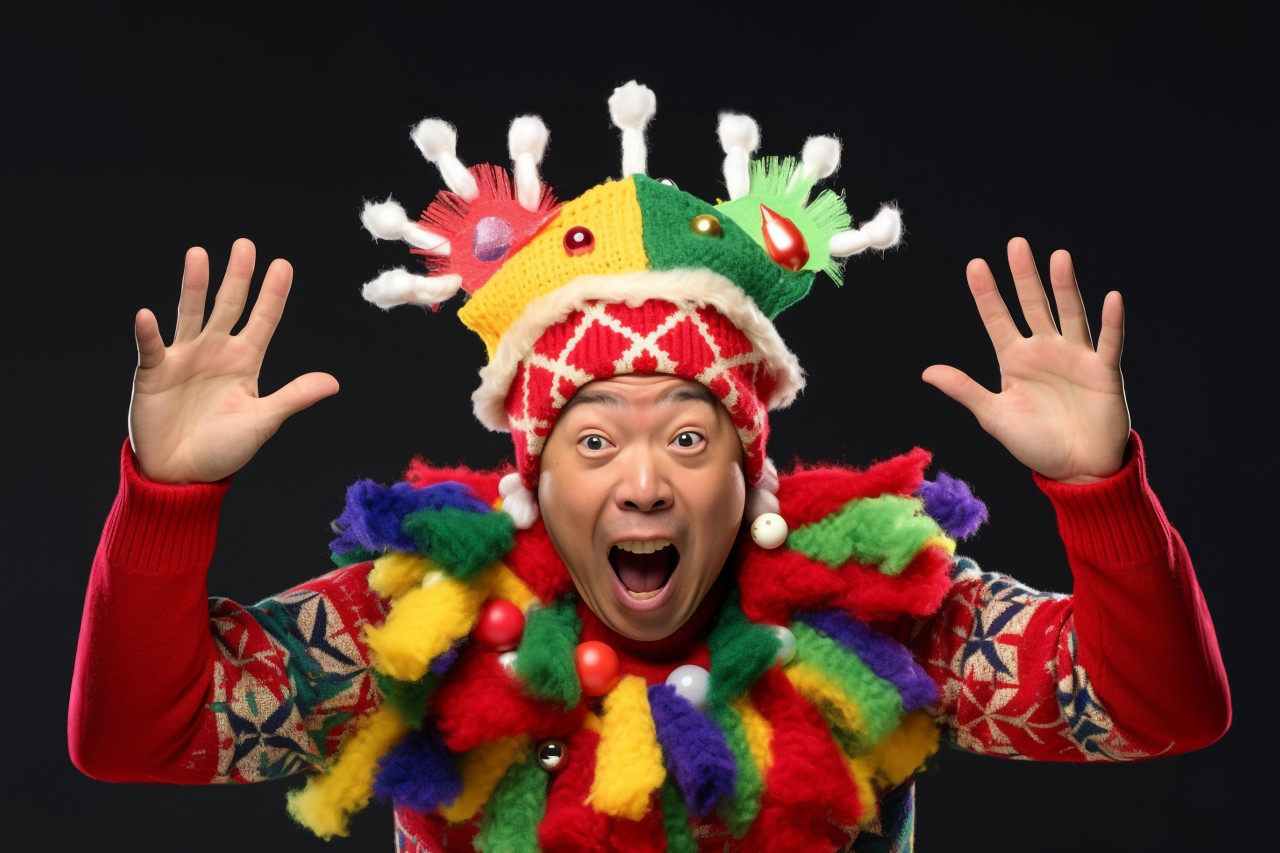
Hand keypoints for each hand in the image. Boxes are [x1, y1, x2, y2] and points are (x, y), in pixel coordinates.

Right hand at [128, 238, 339, 483]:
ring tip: (199, 256)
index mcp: (245, 361)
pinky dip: (149, 334)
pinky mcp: (154, 374)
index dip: (273, 294)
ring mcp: (184, 359)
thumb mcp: (264, 420)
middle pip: (228, 306)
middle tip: (245, 245)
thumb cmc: (223, 449)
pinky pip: (152, 348)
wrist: (182, 474)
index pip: (263, 319)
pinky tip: (147, 316)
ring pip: (191, 314)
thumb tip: (333, 382)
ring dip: (194, 286)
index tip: (283, 264)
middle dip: (238, 277)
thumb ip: (294, 397)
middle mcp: (216, 351)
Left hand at [922, 237, 1128, 482]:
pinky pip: (1108, 343)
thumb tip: (927, 371)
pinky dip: (1111, 323)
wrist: (1076, 471)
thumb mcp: (994, 416)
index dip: (987, 294)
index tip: (975, 264)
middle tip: (1016, 244)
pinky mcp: (1103, 372)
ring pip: (1069, 315)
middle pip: (1033, 306)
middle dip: (1024, 276)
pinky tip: (1110, 298)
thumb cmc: (1035, 443)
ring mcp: (1075, 358)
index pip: (997, 319)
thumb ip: (965, 390)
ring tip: (1059, 257)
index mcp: (1015, 360)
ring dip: (1065, 287)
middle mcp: (1044, 351)